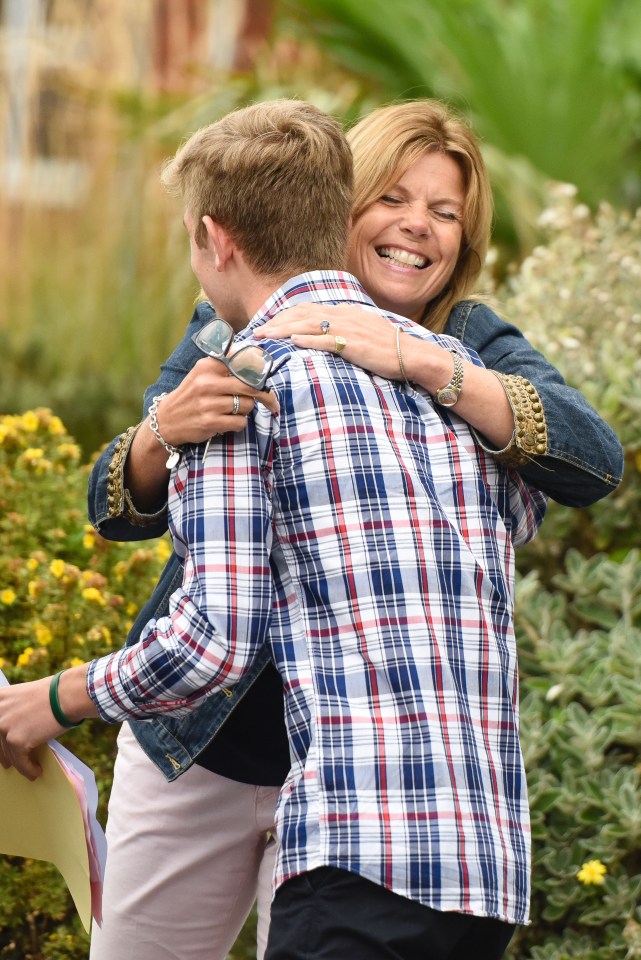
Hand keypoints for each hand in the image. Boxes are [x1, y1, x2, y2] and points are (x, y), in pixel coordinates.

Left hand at [0, 677, 64, 779]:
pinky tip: (36, 772)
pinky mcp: (16, 741)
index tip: (2, 746)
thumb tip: (14, 728)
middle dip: (3, 753)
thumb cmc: (53, 693)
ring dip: (18, 763)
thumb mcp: (24, 694)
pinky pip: (20, 762)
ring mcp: (4, 727)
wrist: (67, 695)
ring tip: (28, 769)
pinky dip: (29, 769)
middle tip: (7, 762)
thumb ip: (14, 709)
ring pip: (8, 754)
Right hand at [157, 357, 279, 448]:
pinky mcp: (210, 422)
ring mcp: (208, 404)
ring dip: (246, 409)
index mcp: (207, 366)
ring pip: (247, 405)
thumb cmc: (192, 394)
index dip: (259, 370)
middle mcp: (207, 383)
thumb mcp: (202, 372)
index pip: (242, 363)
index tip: (265, 377)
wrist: (167, 419)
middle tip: (271, 400)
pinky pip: (240, 422)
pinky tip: (229, 420)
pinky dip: (239, 423)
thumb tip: (257, 355)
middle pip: (250, 386)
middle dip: (264, 394)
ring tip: (234, 409)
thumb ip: (226, 363)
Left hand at [255, 303, 404, 380]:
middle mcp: (343, 316)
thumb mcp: (363, 331)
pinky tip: (293, 342)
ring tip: (265, 337)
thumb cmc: (389, 348)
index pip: (307, 309)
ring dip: (284, 330)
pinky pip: (327, 340)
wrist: (412, 354)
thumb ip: (343, 329)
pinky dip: (309, 340)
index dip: (284, 316)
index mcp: (344, 312)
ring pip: (309, 325)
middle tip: (256, 332)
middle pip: (302, 315)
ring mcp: (348, 329)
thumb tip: (324, 334)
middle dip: (277, 322)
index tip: (267, 325)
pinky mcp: (354, 344)